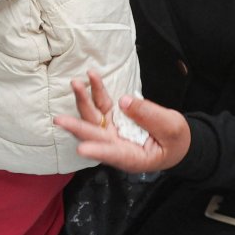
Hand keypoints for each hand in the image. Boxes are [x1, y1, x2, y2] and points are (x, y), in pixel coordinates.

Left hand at [55, 71, 190, 173]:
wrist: (175, 139)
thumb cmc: (175, 140)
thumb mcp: (171, 129)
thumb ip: (150, 116)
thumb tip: (124, 101)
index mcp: (133, 158)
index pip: (114, 154)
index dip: (98, 151)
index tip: (82, 149)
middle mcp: (116, 145)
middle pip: (94, 136)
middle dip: (77, 127)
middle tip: (59, 120)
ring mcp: (112, 131)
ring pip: (93, 117)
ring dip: (83, 101)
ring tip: (76, 84)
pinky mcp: (112, 118)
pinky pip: (101, 104)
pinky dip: (96, 91)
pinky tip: (91, 77)